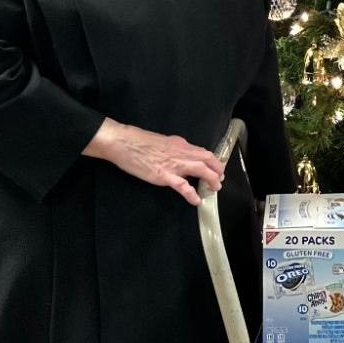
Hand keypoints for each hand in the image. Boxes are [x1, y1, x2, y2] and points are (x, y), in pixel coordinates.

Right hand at [88, 120, 226, 205]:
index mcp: (180, 144)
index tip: (217, 168)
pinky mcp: (164, 176)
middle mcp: (181, 152)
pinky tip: (197, 201)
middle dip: (218, 170)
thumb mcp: (162, 142)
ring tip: (214, 189)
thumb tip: (181, 157)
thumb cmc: (139, 141)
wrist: (124, 143)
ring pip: (201, 170)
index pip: (203, 151)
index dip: (213, 161)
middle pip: (207, 159)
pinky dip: (192, 194)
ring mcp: (173, 164)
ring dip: (211, 180)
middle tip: (220, 180)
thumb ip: (174, 150)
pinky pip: (183, 186)